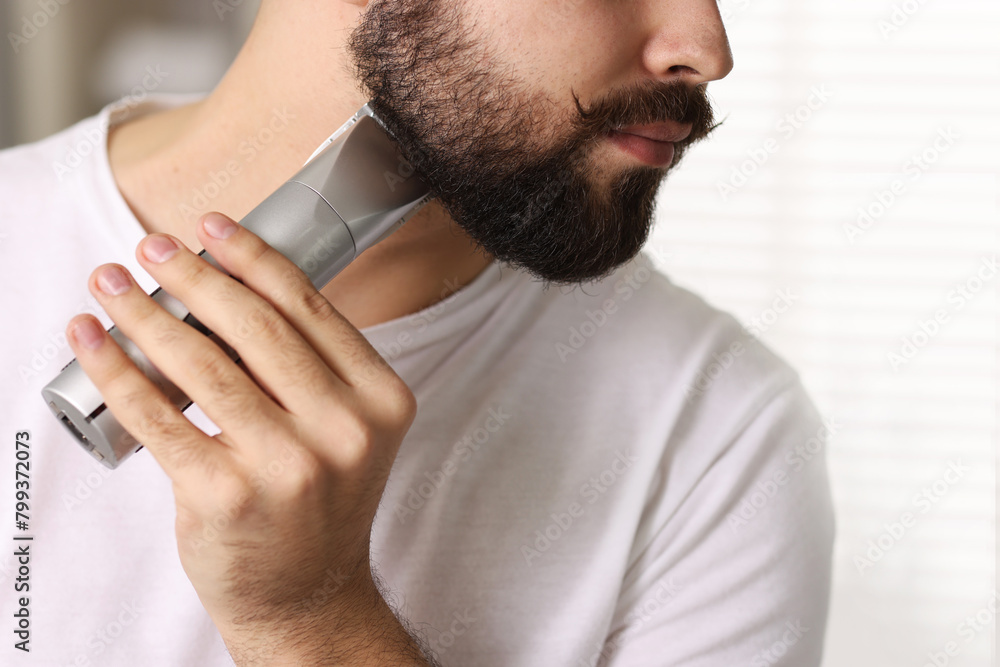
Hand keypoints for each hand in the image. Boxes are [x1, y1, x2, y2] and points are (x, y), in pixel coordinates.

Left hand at [65, 212, 428, 664]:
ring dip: (145, 313)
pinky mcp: (225, 494)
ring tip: (112, 285)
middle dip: (194, 275)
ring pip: (202, 363)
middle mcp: (343, 429)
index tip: (214, 228)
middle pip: (256, 327)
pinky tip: (94, 340)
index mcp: (381, 400)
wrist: (308, 593)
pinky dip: (118, 370)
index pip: (310, 309)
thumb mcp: (348, 429)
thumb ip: (313, 368)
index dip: (255, 259)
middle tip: (153, 248)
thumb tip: (227, 291)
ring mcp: (287, 465)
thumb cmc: (320, 504)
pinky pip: (159, 416)